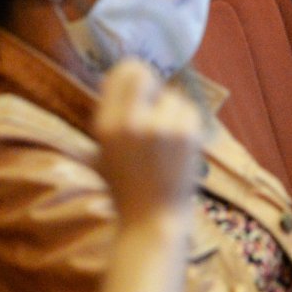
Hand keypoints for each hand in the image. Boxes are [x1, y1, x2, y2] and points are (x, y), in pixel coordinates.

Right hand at [92, 60, 204, 224]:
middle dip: (151, 87)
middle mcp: (132, 122)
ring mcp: (161, 126)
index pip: (122, 72)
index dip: (131, 73)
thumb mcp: (103, 150)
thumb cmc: (125, 186)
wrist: (152, 219)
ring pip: (171, 95)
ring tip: (165, 140)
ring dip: (169, 110)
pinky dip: (185, 123)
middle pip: (146, 73)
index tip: (137, 83)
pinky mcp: (187, 133)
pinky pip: (188, 110)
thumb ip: (111, 114)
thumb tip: (118, 75)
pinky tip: (178, 146)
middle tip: (154, 106)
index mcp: (107, 125)